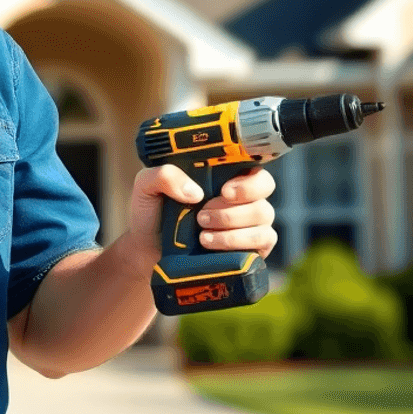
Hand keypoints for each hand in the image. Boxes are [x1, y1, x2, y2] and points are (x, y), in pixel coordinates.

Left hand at [128, 165, 276, 258]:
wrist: (147, 250)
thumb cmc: (153, 212)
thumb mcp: (147, 186)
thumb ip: (164, 175)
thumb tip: (195, 192)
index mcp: (223, 173)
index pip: (252, 164)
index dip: (247, 176)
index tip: (224, 189)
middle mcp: (241, 195)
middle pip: (265, 187)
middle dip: (239, 200)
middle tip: (204, 213)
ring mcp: (250, 221)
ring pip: (263, 214)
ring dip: (232, 223)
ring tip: (201, 232)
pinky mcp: (252, 247)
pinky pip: (264, 240)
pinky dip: (238, 243)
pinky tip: (211, 244)